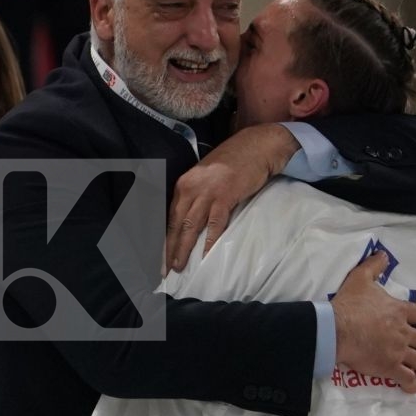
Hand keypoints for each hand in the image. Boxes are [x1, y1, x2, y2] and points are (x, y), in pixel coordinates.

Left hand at [166, 125, 297, 271]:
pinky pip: (215, 224)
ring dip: (184, 248)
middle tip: (164, 269)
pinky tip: (205, 255)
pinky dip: (210, 241)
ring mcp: (207, 193)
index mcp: (183, 185)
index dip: (164, 238)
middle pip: (176, 224)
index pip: (169, 217)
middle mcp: (190, 189)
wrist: (256, 146)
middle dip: (168, 249)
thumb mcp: (205, 178)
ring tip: (179, 266)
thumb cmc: (232, 163)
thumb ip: (195, 197)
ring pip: (191, 226)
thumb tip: (188, 221)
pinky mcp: (225, 196)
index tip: (159, 256)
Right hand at [331, 253, 415, 392]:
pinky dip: (412, 384)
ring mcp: (399, 350)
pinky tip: (414, 387)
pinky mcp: (389, 366)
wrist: (337, 329)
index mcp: (399, 311)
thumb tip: (382, 253)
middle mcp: (404, 331)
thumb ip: (373, 267)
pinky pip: (406, 377)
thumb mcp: (360, 279)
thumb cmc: (348, 305)